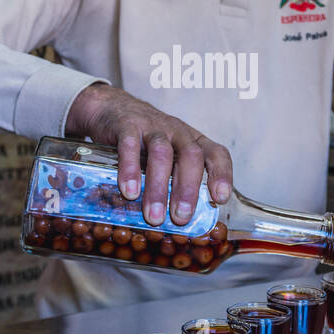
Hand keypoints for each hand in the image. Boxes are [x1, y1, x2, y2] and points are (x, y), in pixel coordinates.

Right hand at [65, 84, 232, 226]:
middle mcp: (177, 132)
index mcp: (192, 141)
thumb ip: (173, 182)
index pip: (216, 154)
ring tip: (153, 215)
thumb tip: (178, 225)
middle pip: (190, 156)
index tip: (220, 199)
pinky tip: (129, 191)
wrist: (111, 108)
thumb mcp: (167, 157)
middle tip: (181, 218)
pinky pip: (130, 145)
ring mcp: (152, 127)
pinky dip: (130, 169)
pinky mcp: (126, 125)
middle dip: (187, 190)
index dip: (222, 175)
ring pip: (161, 153)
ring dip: (158, 187)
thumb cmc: (144, 142)